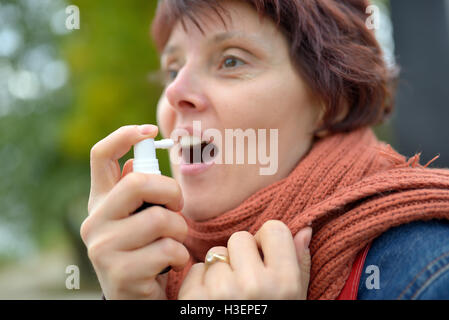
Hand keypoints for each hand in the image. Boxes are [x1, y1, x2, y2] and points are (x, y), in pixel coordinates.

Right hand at [80, 125, 189, 299]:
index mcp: (101, 202)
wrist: (136, 297)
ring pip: (161, 219)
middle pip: (138, 183)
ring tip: (173, 242)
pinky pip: (168, 250)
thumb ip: (137, 192)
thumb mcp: (139, 218)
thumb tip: (136, 161)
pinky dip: (181, 256)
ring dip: (180, 230)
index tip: (150, 130)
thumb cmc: (145, 250)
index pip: (101, 156)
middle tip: (177, 207)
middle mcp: (94, 221)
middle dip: (171, 192)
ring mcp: (103, 248)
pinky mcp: (120, 273)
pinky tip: (171, 264)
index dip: (125, 135)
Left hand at [178, 220, 311, 299]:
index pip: (274, 228)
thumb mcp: (294, 301)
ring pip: (216, 254)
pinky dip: (201, 283)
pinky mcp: (193, 300)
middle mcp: (253, 285)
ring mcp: (220, 293)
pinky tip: (212, 303)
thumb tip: (304, 229)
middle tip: (246, 283)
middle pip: (241, 238)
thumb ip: (300, 264)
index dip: (267, 243)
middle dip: (241, 256)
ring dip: (220, 271)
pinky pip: (196, 269)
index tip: (265, 260)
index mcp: (284, 283)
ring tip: (229, 297)